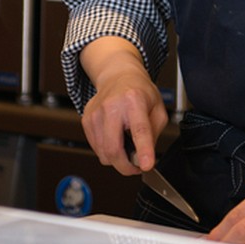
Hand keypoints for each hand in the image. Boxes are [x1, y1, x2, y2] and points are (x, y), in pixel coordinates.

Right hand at [80, 37, 168, 175]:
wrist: (118, 76)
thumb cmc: (139, 92)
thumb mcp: (158, 108)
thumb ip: (154, 134)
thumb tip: (142, 158)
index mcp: (134, 99)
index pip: (139, 129)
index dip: (143, 150)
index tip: (145, 165)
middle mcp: (112, 105)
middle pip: (113, 149)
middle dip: (126, 167)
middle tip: (136, 167)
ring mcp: (96, 113)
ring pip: (103, 154)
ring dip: (117, 160)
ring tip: (126, 146)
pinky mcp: (86, 120)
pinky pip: (96, 149)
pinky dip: (107, 151)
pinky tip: (115, 138)